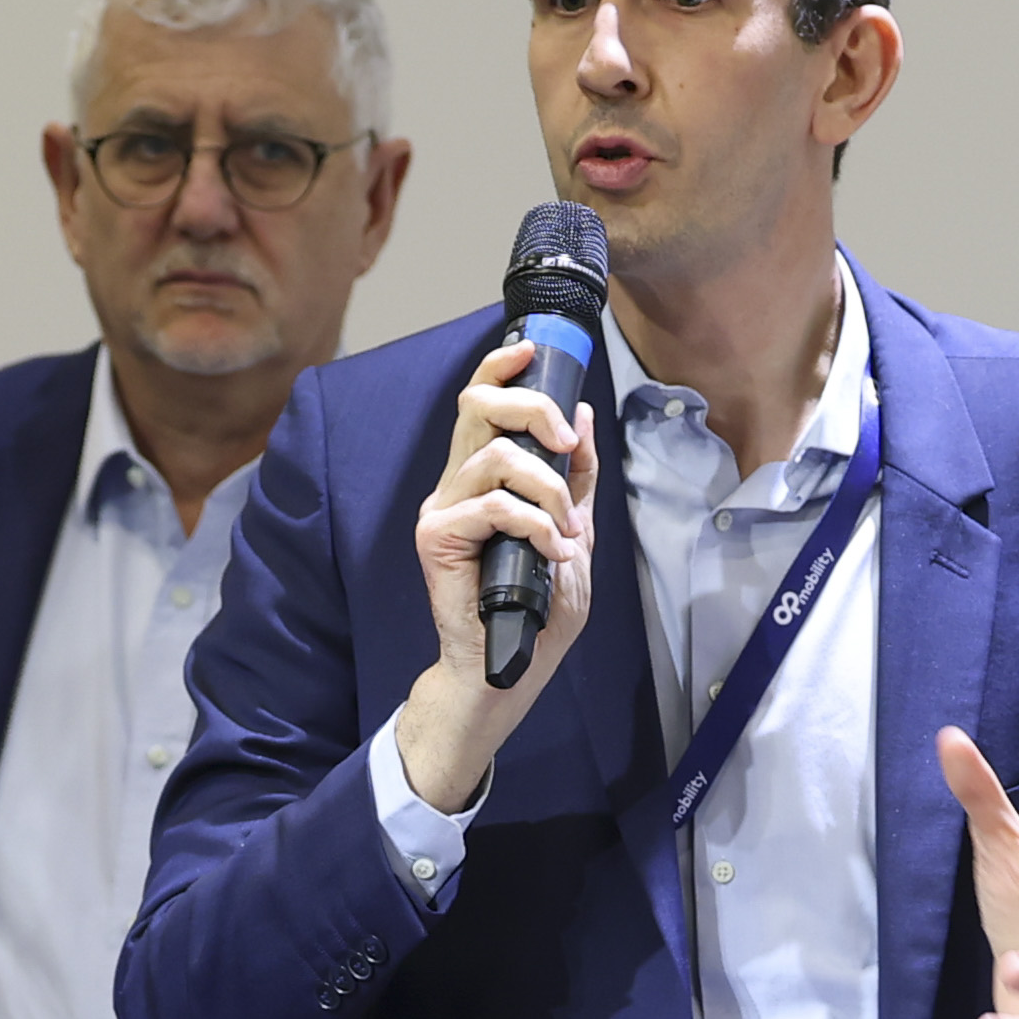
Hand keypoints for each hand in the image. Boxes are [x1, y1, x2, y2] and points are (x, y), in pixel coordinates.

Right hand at [389, 334, 596, 817]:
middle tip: (564, 446)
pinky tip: (550, 552)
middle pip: (479, 406)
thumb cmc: (537, 606)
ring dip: (547, 489)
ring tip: (565, 529)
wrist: (509, 665)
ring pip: (496, 457)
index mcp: (483, 475)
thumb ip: (576, 475)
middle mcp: (456, 484)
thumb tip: (581, 413)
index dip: (500, 368)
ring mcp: (443, 509)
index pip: (481, 401)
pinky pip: (492, 505)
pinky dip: (534, 524)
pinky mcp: (437, 538)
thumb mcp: (574, 529)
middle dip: (532, 410)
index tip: (531, 353)